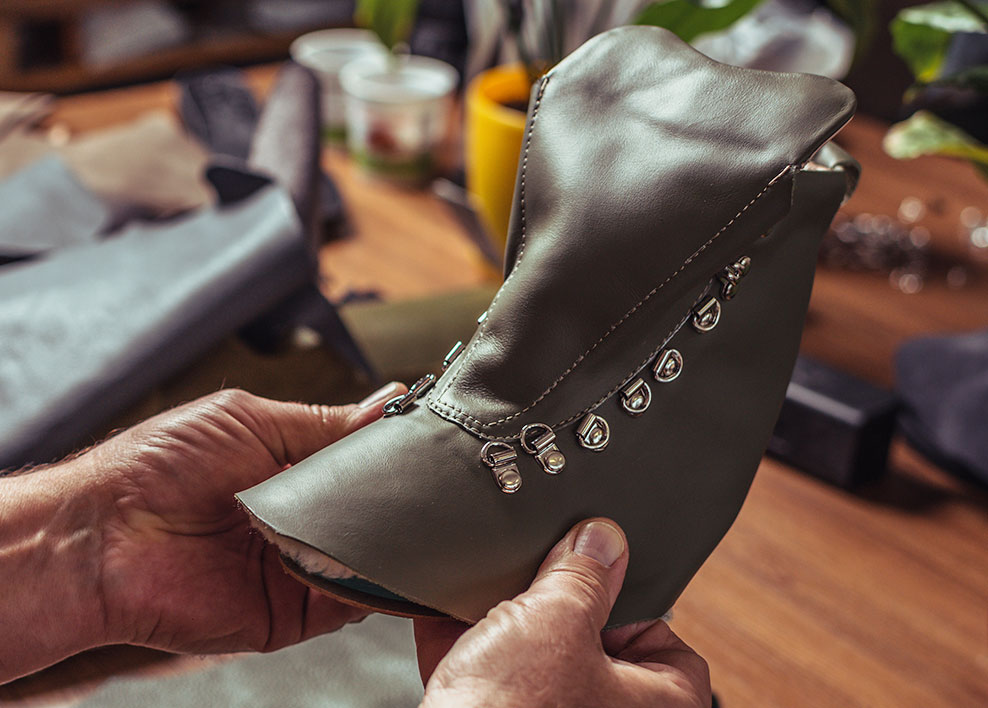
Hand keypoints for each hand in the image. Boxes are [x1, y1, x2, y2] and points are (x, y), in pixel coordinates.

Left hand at [94, 384, 402, 653]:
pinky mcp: (293, 613)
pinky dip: (372, 586)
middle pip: (372, 514)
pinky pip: (350, 602)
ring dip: (389, 543)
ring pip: (369, 558)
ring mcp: (299, 568)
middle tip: (432, 484)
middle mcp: (300, 520)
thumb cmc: (157, 467)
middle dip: (399, 501)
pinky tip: (381, 562)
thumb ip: (324, 422)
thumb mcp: (249, 419)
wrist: (102, 538)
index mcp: (291, 470)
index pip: (362, 464)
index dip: (393, 455)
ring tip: (410, 521)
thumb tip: (387, 401)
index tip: (430, 441)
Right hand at [413, 519, 710, 707]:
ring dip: (508, 630)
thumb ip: (583, 572)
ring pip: (538, 665)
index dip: (631, 604)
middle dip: (557, 611)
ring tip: (489, 605)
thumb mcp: (555, 617)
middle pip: (595, 647)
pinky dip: (472, 654)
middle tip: (539, 590)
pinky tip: (447, 620)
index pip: (668, 644)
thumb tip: (600, 542)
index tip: (598, 578)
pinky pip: (494, 683)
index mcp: (656, 707)